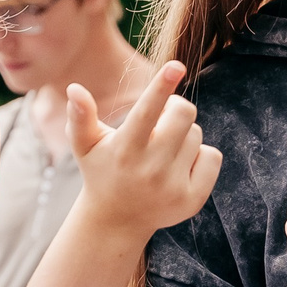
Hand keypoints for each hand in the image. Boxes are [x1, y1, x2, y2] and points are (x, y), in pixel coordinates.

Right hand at [69, 61, 222, 237]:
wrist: (117, 221)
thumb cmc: (101, 171)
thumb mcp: (85, 145)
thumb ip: (80, 117)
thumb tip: (74, 89)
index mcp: (125, 149)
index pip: (146, 111)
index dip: (161, 86)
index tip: (176, 66)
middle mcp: (150, 169)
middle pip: (184, 114)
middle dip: (175, 108)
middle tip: (161, 121)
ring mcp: (173, 186)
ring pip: (197, 134)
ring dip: (184, 135)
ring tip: (163, 151)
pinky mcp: (193, 199)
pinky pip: (212, 156)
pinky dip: (200, 156)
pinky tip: (179, 166)